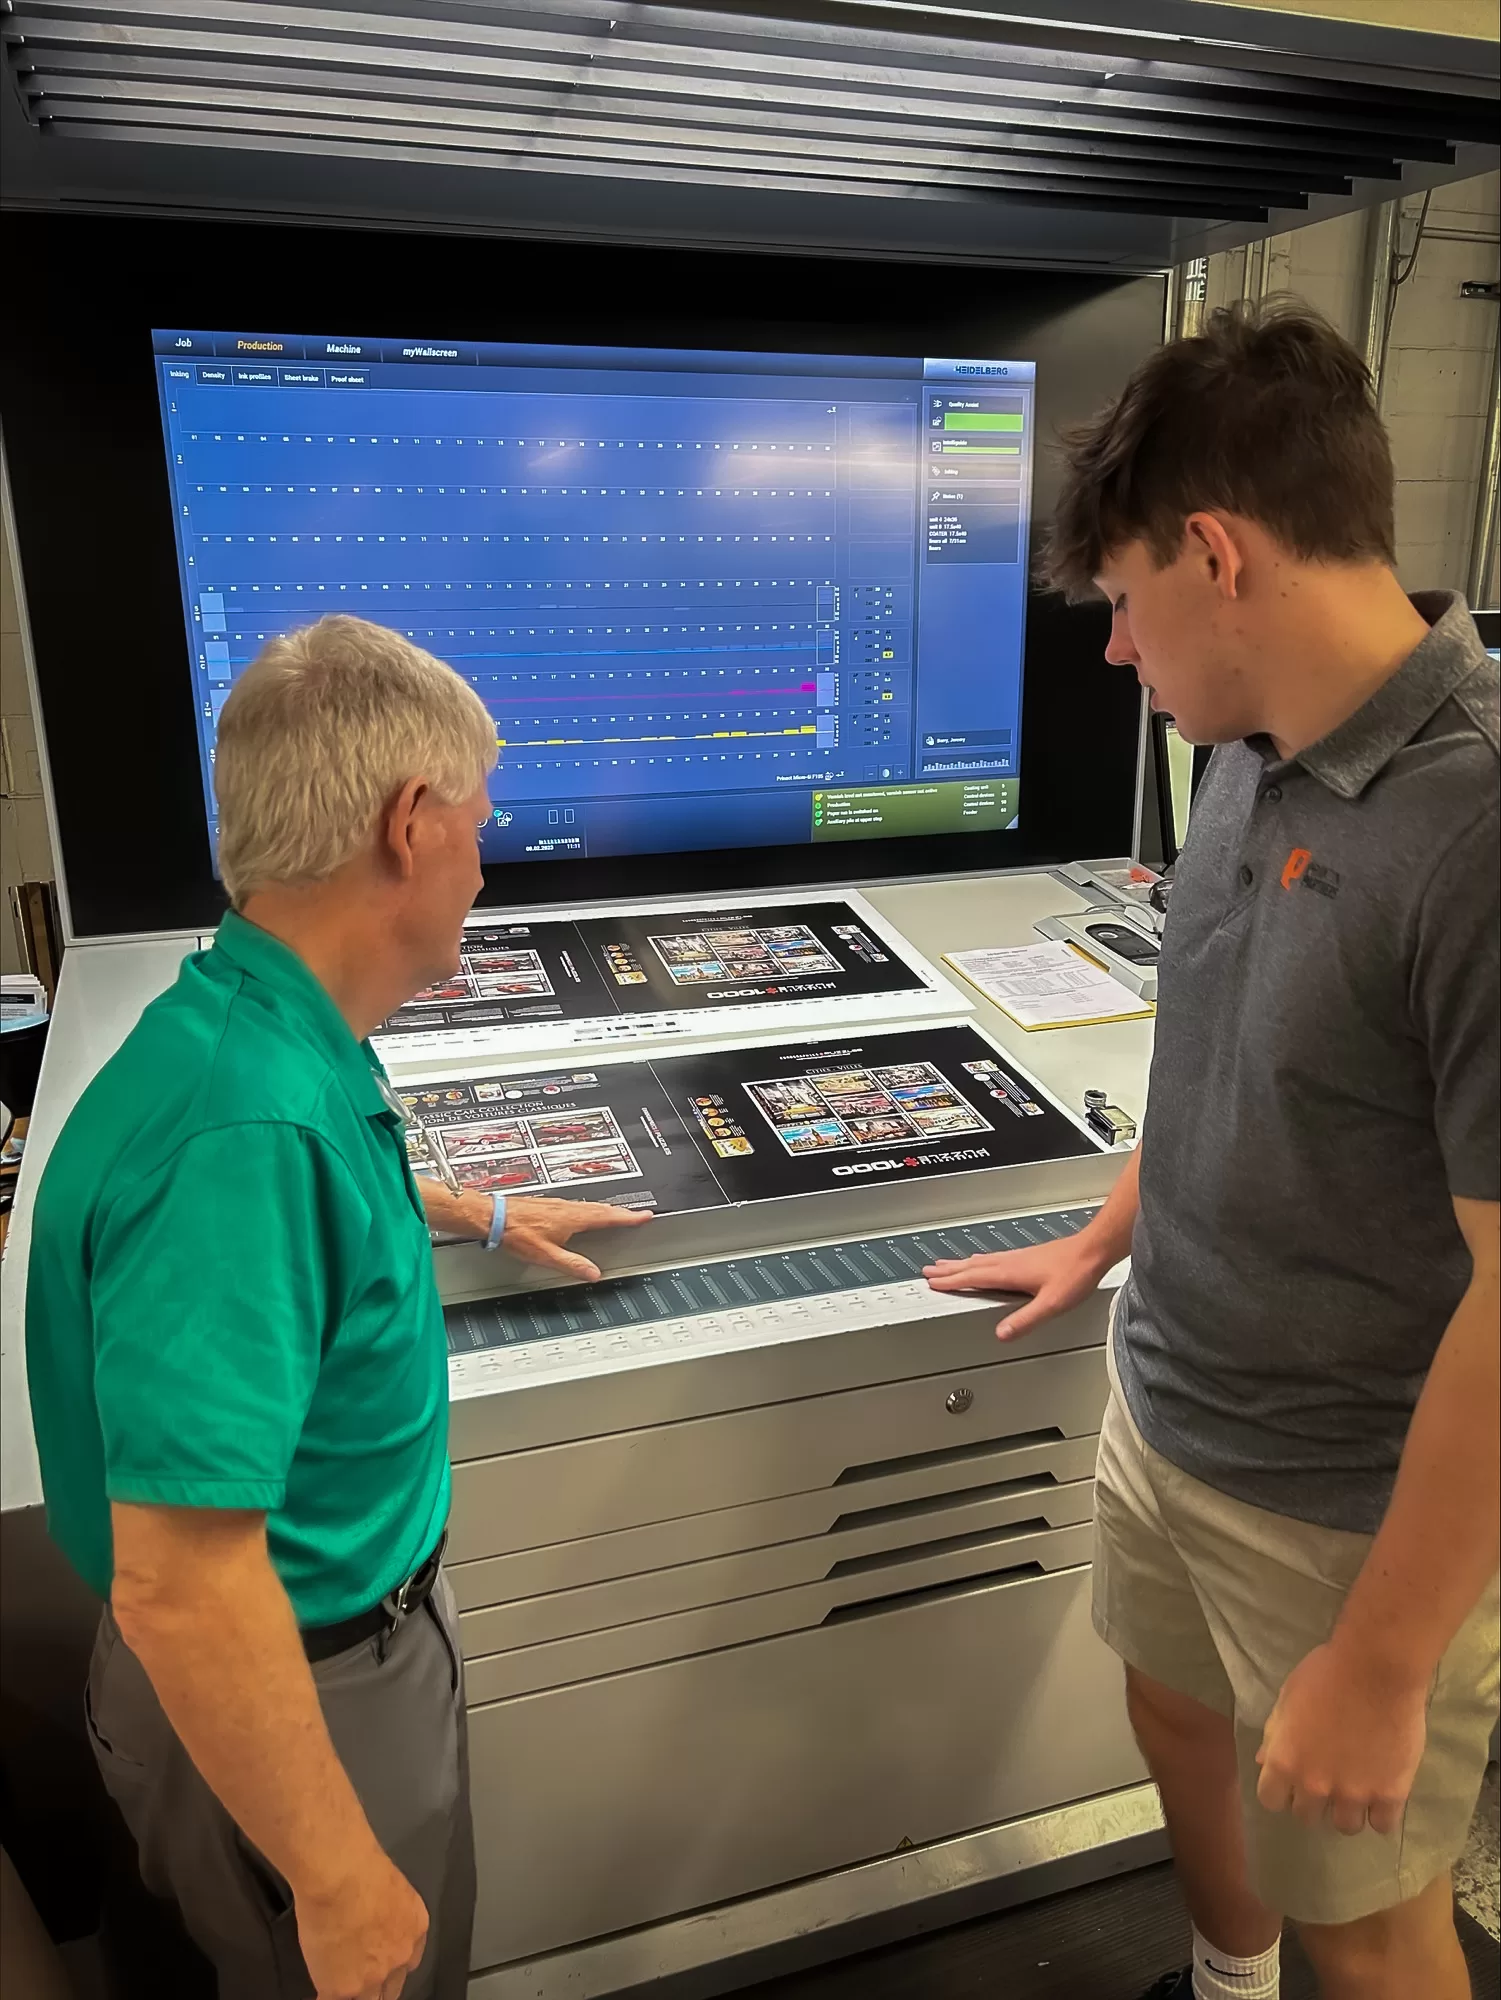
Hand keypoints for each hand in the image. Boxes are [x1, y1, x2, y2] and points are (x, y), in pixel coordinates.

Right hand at [295, 1847, 427, 1999]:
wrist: (339, 1875)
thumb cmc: (361, 1864)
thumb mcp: (391, 1886)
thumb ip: (388, 1910)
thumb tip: (373, 1913)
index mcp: (415, 1928)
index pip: (409, 1961)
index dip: (392, 1966)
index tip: (380, 1964)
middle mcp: (399, 1957)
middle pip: (391, 1988)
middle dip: (377, 1987)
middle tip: (361, 1982)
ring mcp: (372, 1977)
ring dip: (354, 1996)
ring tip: (342, 1991)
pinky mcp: (342, 1988)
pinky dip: (327, 1997)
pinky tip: (321, 1993)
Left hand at [502, 1197, 651, 1280]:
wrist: (494, 1217)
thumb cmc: (516, 1233)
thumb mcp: (547, 1255)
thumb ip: (572, 1264)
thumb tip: (593, 1273)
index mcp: (572, 1218)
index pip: (608, 1216)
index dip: (628, 1217)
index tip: (644, 1215)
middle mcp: (567, 1208)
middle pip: (601, 1209)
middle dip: (621, 1212)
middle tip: (636, 1214)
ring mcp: (558, 1204)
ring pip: (589, 1206)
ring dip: (605, 1210)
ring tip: (615, 1214)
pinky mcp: (548, 1205)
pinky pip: (578, 1205)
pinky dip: (589, 1209)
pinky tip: (583, 1214)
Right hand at [923, 1234, 1110, 1341]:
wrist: (1092, 1250)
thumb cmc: (1075, 1274)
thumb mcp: (1051, 1304)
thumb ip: (1025, 1320)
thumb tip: (1001, 1334)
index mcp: (1010, 1272)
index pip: (973, 1277)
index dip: (951, 1281)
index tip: (932, 1283)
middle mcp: (1010, 1262)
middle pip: (971, 1266)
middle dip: (949, 1270)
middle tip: (929, 1271)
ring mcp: (1018, 1257)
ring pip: (981, 1260)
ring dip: (961, 1264)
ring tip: (947, 1265)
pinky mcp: (1027, 1257)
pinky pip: (993, 1258)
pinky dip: (979, 1261)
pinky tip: (984, 1262)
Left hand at [1255, 1640, 1427, 1836]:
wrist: (1375, 1668)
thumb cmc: (1325, 1674)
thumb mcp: (1287, 1698)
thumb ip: (1274, 1735)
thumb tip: (1263, 1761)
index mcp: (1284, 1762)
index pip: (1271, 1800)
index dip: (1280, 1790)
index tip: (1292, 1779)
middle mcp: (1315, 1786)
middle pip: (1307, 1816)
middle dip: (1313, 1800)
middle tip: (1326, 1779)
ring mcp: (1354, 1794)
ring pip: (1345, 1826)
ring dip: (1346, 1810)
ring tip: (1355, 1789)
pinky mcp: (1390, 1794)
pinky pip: (1382, 1825)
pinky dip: (1380, 1813)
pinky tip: (1381, 1795)